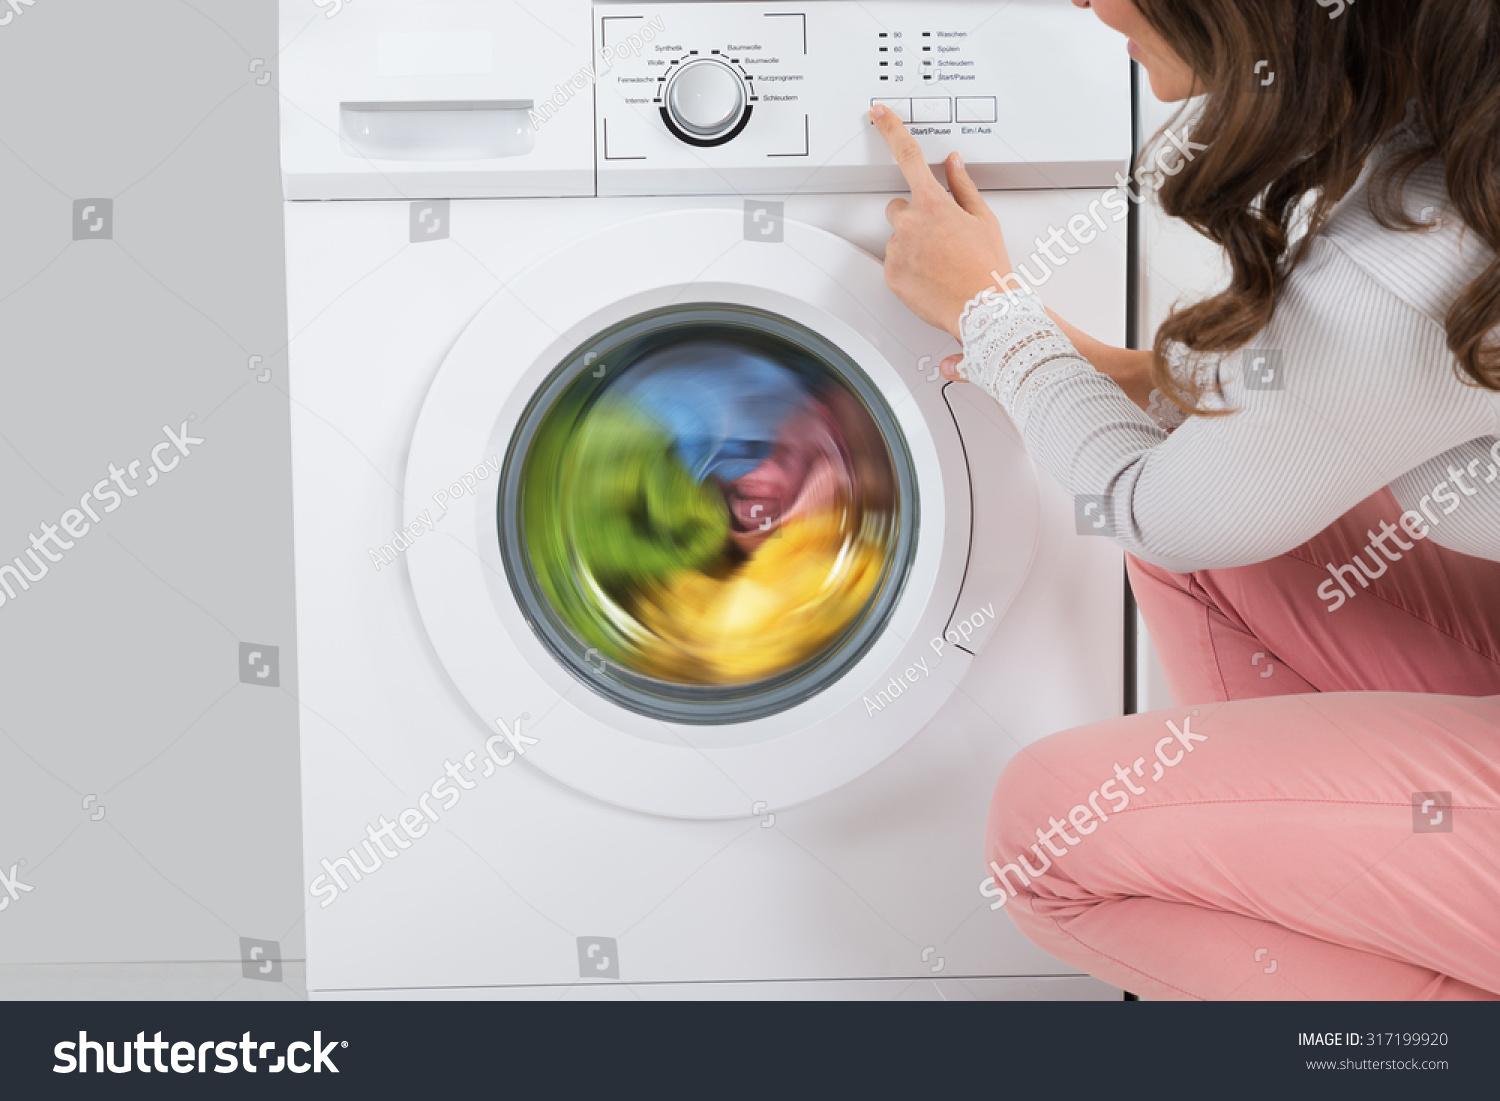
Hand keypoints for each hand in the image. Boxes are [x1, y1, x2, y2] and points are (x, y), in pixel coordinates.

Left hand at [872, 104, 1013, 341]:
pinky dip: (908, 267)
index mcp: (933, 203)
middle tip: (940, 236)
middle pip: (899, 207)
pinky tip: (931, 276)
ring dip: (912, 244)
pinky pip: (893, 262)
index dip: (891, 129)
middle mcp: (909, 224)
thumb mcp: (983, 219)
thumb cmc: (987, 268)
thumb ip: (963, 186)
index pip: (908, 155)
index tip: (880, 113)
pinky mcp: (890, 275)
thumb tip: (953, 163)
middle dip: (915, 215)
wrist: (982, 309)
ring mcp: (896, 250)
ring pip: (897, 237)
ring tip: (939, 262)